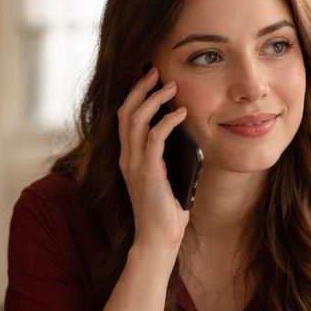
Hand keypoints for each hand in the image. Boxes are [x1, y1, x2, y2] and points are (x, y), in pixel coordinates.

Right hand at [117, 68, 190, 252]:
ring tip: (170, 86)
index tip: (150, 79)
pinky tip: (181, 113)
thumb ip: (168, 157)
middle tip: (156, 71)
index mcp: (129, 158)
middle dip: (140, 88)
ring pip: (136, 120)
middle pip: (126, 112)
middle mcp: (127, 158)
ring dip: (154, 99)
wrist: (158, 238)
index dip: (135, 95)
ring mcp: (135, 165)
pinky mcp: (148, 172)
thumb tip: (185, 133)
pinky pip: (154, 138)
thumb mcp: (165, 177)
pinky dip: (167, 121)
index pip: (124, 118)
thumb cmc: (165, 211)